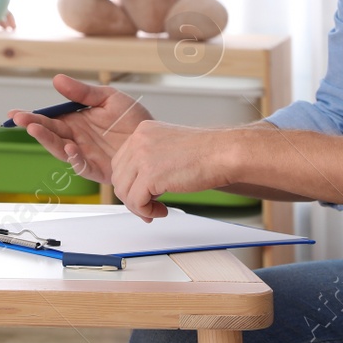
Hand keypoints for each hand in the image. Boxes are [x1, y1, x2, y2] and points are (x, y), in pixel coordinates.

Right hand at [8, 74, 151, 184]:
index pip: (49, 119)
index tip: (15, 113)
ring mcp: (86, 155)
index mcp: (76, 121)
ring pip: (60, 150)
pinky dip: (73, 158)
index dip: (32, 116)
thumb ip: (82, 93)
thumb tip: (56, 79)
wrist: (155, 139)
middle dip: (34, 126)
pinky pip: (81, 166)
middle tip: (21, 119)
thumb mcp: (108, 98)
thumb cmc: (133, 119)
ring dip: (47, 141)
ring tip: (36, 129)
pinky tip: (69, 147)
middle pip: (50, 134)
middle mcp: (77, 139)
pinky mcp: (98, 169)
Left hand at [113, 122, 234, 220]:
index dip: (130, 182)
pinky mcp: (150, 175)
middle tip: (148, 206)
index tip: (143, 193)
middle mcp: (139, 140)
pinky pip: (136, 202)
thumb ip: (151, 159)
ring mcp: (142, 156)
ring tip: (156, 209)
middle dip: (132, 196)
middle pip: (118, 177)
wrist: (223, 153)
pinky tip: (162, 210)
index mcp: (143, 131)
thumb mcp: (169, 147)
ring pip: (123, 191)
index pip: (121, 161)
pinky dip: (146, 212)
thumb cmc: (206, 153)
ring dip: (138, 206)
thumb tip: (140, 185)